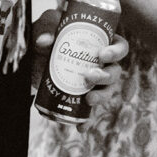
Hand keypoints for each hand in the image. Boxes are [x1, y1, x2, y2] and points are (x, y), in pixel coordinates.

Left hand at [31, 8, 128, 126]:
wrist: (35, 58)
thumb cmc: (49, 37)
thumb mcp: (49, 29)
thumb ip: (47, 32)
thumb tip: (45, 41)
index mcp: (101, 43)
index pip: (120, 47)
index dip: (116, 51)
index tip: (102, 55)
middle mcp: (102, 64)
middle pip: (116, 71)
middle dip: (106, 76)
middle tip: (90, 76)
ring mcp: (94, 83)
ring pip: (108, 91)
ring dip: (102, 97)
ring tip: (89, 99)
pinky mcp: (83, 97)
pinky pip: (91, 111)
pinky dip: (87, 120)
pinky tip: (81, 127)